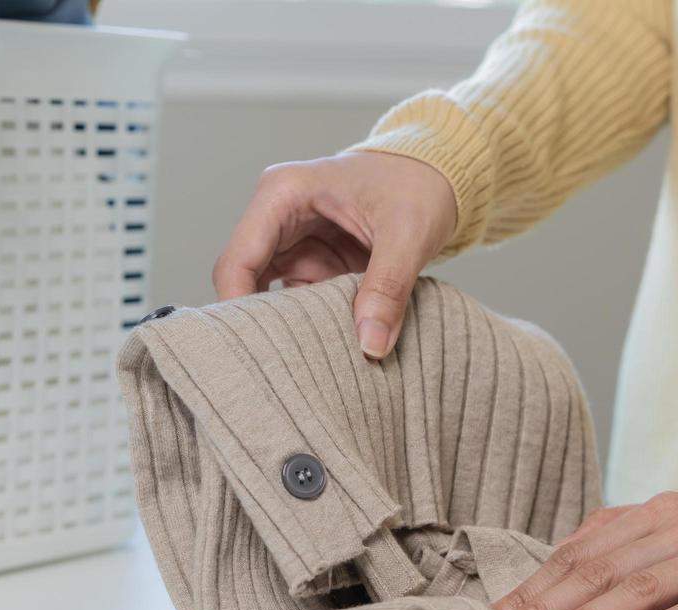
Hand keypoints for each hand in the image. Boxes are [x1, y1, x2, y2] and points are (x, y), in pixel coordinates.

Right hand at [212, 151, 456, 358]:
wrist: (439, 175)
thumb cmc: (419, 184)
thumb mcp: (409, 234)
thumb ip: (388, 287)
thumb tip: (371, 344)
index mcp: (283, 194)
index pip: (238, 259)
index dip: (237, 306)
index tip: (257, 349)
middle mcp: (278, 217)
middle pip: (246, 282)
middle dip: (261, 324)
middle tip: (280, 366)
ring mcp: (295, 243)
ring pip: (271, 298)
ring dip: (291, 327)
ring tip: (310, 362)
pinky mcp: (315, 264)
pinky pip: (302, 303)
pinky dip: (314, 325)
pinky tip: (332, 347)